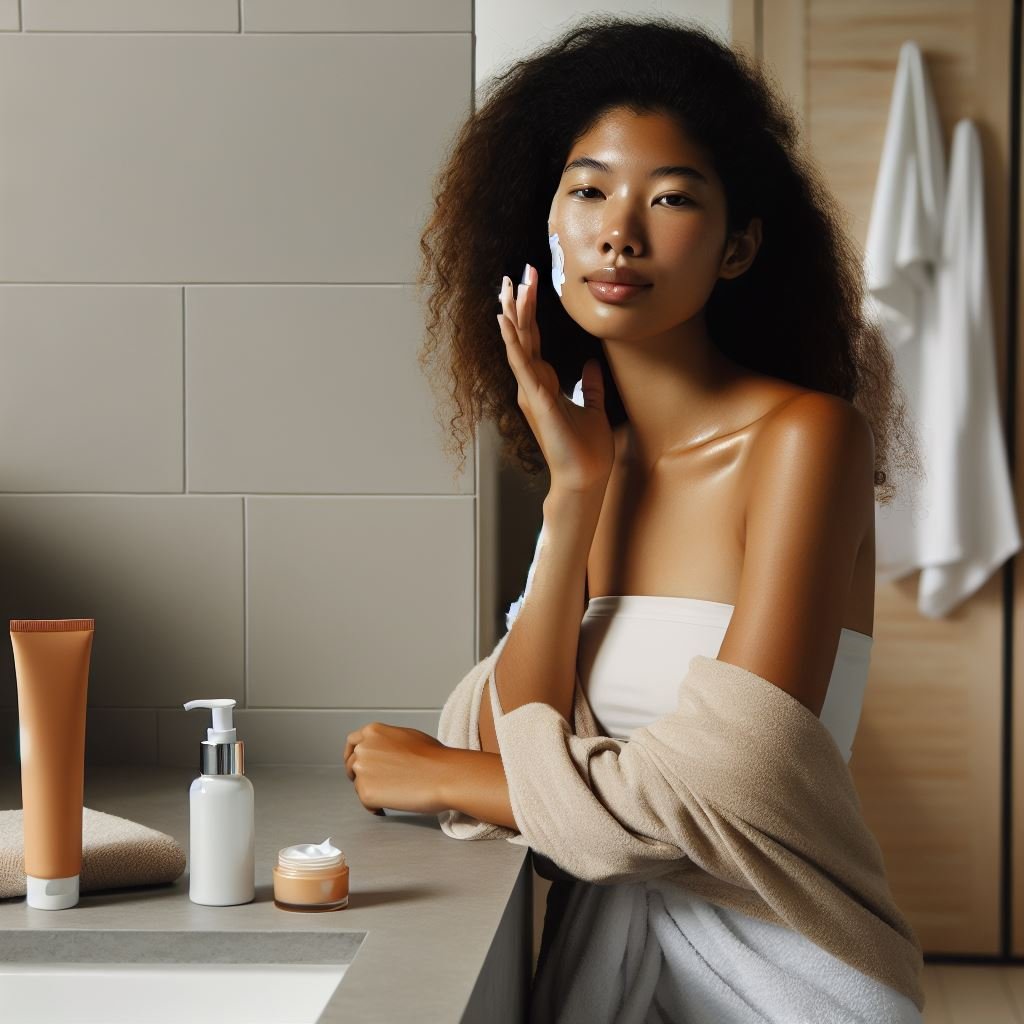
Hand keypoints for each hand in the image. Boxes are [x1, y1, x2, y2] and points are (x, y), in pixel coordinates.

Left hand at [343, 723, 451, 815]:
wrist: (443, 775)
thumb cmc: (434, 757)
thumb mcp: (407, 736)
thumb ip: (386, 741)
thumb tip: (382, 752)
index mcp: (373, 732)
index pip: (352, 742)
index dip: (353, 755)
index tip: (356, 764)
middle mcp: (363, 749)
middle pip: (352, 765)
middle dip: (361, 775)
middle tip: (378, 784)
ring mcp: (362, 770)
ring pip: (359, 785)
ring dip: (373, 790)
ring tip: (396, 792)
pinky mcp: (366, 792)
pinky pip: (366, 803)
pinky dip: (377, 806)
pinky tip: (395, 801)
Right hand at [497, 265, 613, 495]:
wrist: (585, 477)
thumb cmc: (587, 450)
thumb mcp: (594, 408)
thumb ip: (590, 386)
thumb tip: (592, 365)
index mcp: (544, 384)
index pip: (534, 340)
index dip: (532, 311)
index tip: (532, 283)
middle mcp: (531, 385)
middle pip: (523, 336)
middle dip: (519, 303)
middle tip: (518, 272)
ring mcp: (531, 391)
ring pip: (519, 344)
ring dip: (513, 314)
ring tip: (508, 286)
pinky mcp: (537, 399)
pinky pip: (521, 364)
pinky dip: (512, 341)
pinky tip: (504, 321)